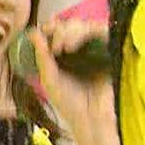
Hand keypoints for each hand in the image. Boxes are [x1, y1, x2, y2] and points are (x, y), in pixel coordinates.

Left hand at [28, 20, 113, 144]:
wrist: (92, 120)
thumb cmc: (71, 103)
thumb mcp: (49, 79)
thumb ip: (42, 57)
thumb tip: (33, 32)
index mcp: (67, 55)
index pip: (59, 31)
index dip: (51, 27)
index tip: (42, 31)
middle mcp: (83, 50)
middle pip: (72, 24)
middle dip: (59, 29)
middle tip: (54, 47)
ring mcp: (98, 49)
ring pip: (85, 25)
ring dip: (69, 31)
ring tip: (61, 48)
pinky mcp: (112, 50)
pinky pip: (100, 30)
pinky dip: (83, 33)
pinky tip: (71, 46)